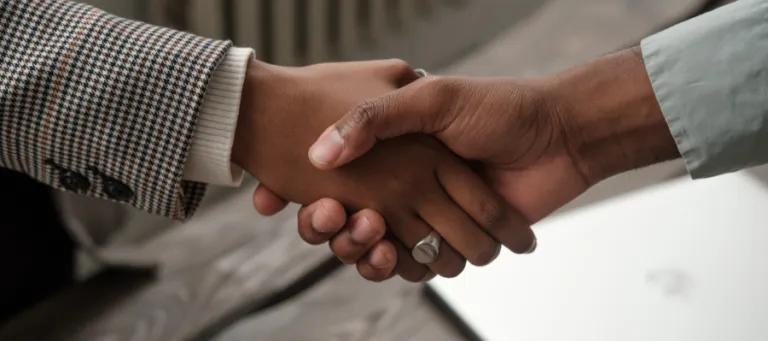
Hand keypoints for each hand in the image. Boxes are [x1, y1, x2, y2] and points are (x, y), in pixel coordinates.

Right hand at [233, 59, 533, 280]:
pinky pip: (413, 267)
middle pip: (343, 221)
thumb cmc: (498, 108)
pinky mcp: (452, 243)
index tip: (270, 196)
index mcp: (392, 153)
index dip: (299, 189)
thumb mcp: (432, 98)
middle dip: (326, 227)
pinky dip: (397, 266)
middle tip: (325, 216)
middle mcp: (402, 187)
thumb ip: (377, 119)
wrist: (558, 135)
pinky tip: (388, 253)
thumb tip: (320, 153)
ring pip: (374, 249)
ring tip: (365, 235)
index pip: (329, 179)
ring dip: (358, 250)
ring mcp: (425, 217)